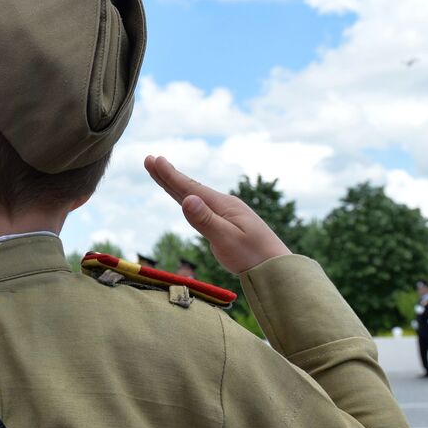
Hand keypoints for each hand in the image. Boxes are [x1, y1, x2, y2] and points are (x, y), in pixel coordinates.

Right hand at [144, 155, 290, 274]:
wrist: (277, 267)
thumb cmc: (252, 256)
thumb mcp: (226, 239)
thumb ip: (205, 220)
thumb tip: (187, 198)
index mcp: (223, 205)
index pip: (190, 188)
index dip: (170, 175)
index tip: (153, 160)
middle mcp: (224, 204)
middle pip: (190, 187)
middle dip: (168, 175)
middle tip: (149, 160)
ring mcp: (227, 212)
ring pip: (195, 195)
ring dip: (176, 185)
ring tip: (162, 174)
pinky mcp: (228, 222)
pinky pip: (201, 205)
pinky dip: (188, 197)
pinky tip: (186, 198)